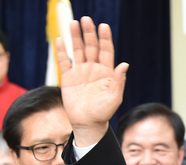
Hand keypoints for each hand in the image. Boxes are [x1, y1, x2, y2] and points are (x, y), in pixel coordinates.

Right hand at [56, 16, 128, 146]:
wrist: (88, 123)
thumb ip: (118, 81)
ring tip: (73, 23)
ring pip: (78, 50)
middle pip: (92, 46)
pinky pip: (64, 61)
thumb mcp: (114, 98)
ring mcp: (81, 72)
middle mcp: (94, 69)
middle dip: (89, 33)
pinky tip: (60, 40)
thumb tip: (124, 64)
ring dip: (76, 37)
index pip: (106, 51)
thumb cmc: (104, 112)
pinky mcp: (68, 77)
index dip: (105, 38)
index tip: (103, 26)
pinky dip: (62, 51)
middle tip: (86, 19)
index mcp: (107, 72)